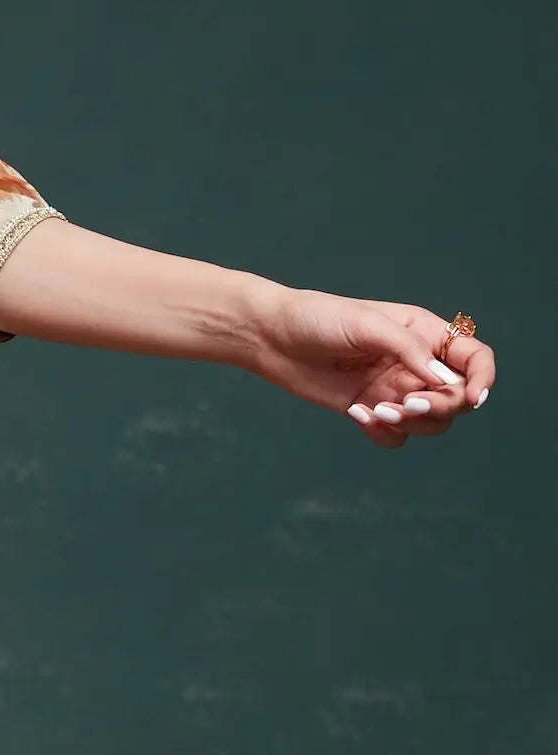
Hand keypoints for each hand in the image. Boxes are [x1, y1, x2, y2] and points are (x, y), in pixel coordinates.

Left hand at [249, 288, 496, 446]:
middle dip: (438, 406)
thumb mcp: (367, 323)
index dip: (483, 379)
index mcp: (425, 334)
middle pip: (456, 398)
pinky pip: (396, 436)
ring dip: (411, 423)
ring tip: (376, 411)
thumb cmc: (318, 318)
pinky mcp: (371, 410)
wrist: (272, 337)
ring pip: (431, 422)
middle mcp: (416, 364)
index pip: (475, 359)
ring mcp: (395, 389)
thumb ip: (407, 348)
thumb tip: (442, 377)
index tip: (472, 397)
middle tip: (405, 404)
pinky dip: (383, 433)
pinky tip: (356, 414)